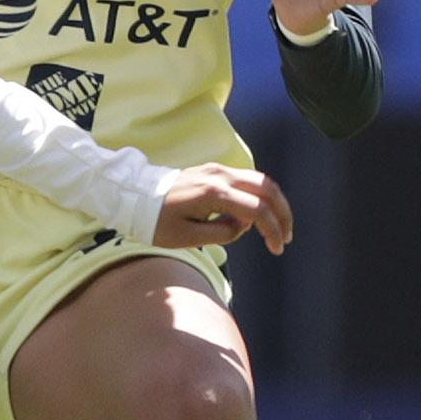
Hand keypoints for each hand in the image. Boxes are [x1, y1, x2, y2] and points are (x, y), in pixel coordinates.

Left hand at [154, 164, 293, 256]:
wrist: (135, 197)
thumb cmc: (156, 222)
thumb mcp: (187, 237)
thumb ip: (222, 233)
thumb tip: (243, 225)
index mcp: (214, 194)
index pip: (257, 210)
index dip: (272, 230)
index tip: (276, 249)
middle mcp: (220, 176)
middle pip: (267, 188)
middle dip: (282, 214)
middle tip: (285, 237)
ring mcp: (218, 169)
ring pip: (260, 181)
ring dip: (273, 203)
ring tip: (275, 228)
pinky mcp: (214, 170)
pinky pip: (246, 180)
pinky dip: (258, 197)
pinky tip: (255, 217)